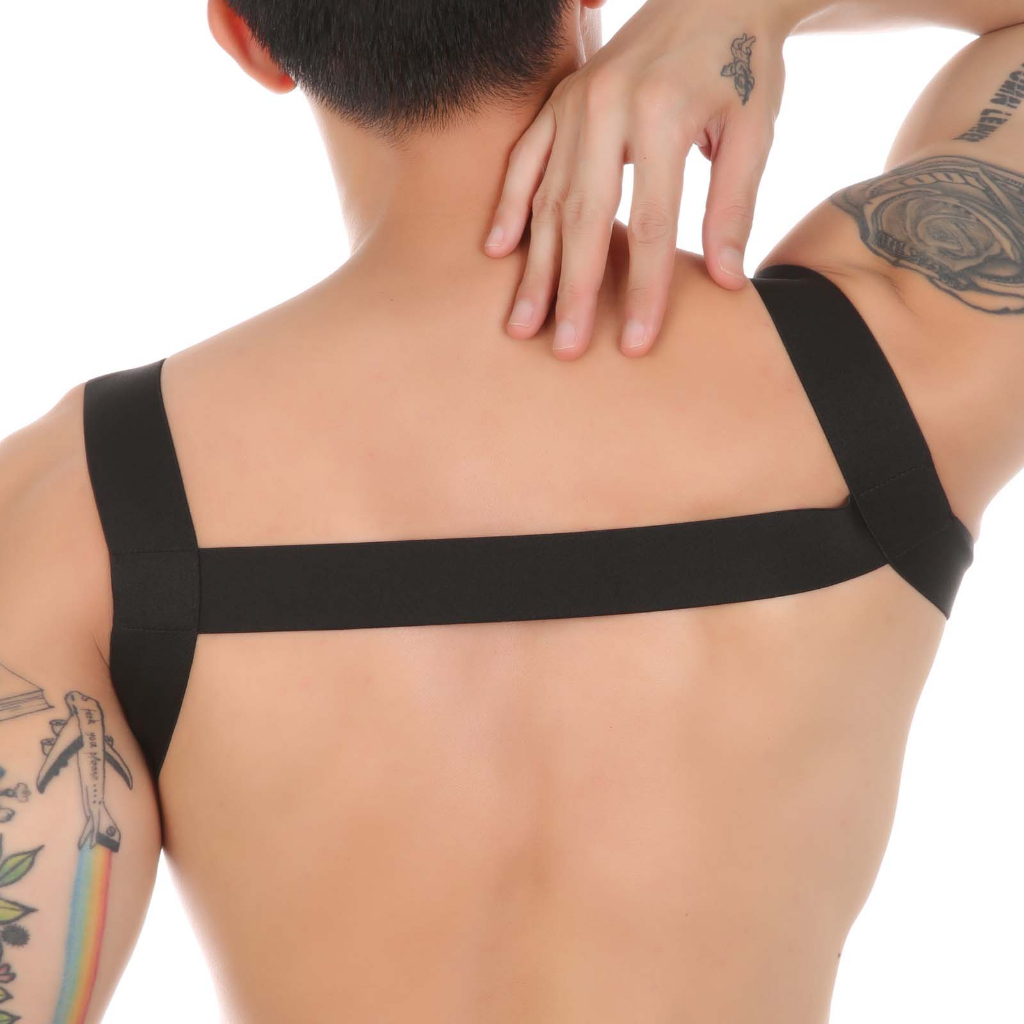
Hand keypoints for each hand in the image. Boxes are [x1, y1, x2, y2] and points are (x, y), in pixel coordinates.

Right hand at [484, 0, 788, 358]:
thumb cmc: (742, 66)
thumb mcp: (753, 131)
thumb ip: (734, 205)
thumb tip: (724, 281)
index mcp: (663, 116)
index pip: (651, 225)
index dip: (643, 290)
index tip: (634, 344)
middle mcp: (608, 109)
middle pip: (585, 220)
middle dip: (574, 292)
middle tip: (564, 351)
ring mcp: (574, 104)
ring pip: (547, 199)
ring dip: (534, 266)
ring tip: (521, 322)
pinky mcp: (558, 102)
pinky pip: (524, 160)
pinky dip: (509, 206)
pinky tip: (497, 252)